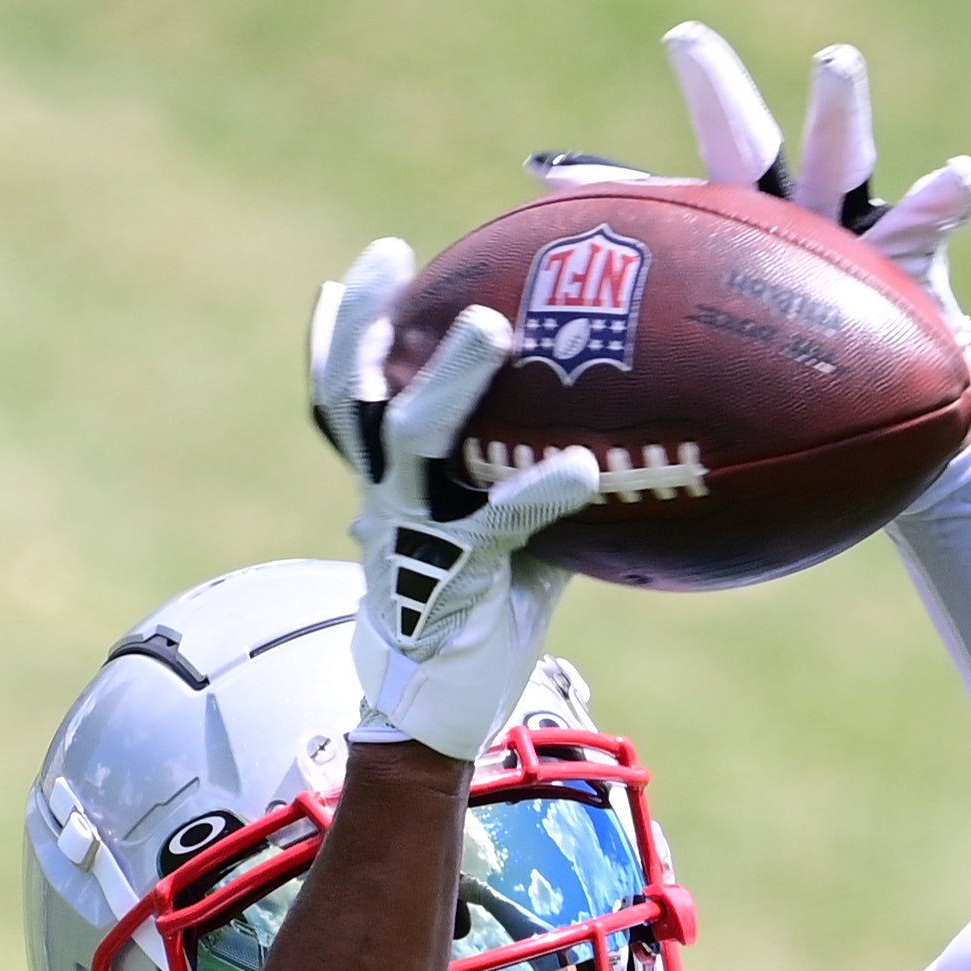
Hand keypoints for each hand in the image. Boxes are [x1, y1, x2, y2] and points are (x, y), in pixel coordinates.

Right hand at [308, 241, 602, 758]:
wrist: (438, 712)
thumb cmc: (480, 617)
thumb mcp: (507, 538)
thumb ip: (538, 484)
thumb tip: (619, 433)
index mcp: (390, 483)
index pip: (352, 390)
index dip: (355, 324)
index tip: (386, 258)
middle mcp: (388, 498)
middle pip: (358, 393)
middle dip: (376, 324)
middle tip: (410, 265)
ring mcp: (414, 534)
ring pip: (412, 437)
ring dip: (452, 378)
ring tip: (495, 329)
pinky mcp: (454, 576)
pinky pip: (497, 522)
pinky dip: (538, 493)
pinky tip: (581, 471)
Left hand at [532, 23, 970, 373]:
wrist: (886, 405)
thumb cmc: (801, 359)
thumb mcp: (735, 348)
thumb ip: (670, 325)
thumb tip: (566, 321)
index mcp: (738, 227)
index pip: (642, 215)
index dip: (609, 184)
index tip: (548, 175)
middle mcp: (788, 210)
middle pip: (743, 144)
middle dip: (714, 95)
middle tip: (682, 41)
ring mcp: (852, 226)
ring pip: (838, 156)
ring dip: (835, 109)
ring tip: (831, 59)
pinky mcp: (915, 257)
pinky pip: (932, 220)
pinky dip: (944, 193)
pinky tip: (958, 171)